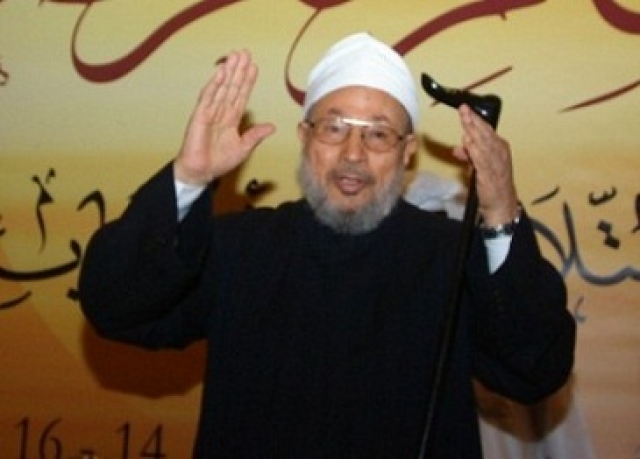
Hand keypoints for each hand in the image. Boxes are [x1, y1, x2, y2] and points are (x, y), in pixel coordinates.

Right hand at [174, 50, 275, 184]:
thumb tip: (271, 127)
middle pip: (232, 87)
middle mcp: (220, 112)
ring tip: (234, 57)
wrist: (201, 172)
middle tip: (245, 54)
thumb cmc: (218, 162)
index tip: (254, 67)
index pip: (241, 95)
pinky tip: (220, 73)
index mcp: (231, 119)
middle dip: (239, 70)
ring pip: (221, 88)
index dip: (248, 81)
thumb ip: (255, 136)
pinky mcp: (200, 116)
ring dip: (228, 72)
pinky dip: (214, 85)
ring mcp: (210, 112)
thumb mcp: (243, 148)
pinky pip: (208, 97)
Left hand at [452, 104, 518, 225]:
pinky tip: (467, 141)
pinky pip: (481, 158)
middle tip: (464, 109)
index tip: (466, 109)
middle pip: (485, 133)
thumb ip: (470, 156)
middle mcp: (500, 153)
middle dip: (473, 120)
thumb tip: (458, 148)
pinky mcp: (489, 174)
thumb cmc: (494, 185)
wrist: (502, 204)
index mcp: (500, 148)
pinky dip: (474, 149)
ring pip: (483, 142)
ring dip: (473, 130)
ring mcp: (496, 163)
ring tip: (465, 118)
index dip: (476, 119)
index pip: (486, 130)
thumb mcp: (480, 167)